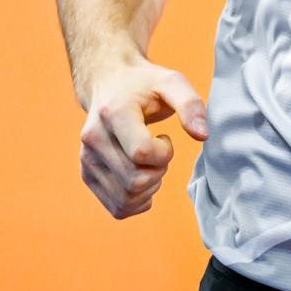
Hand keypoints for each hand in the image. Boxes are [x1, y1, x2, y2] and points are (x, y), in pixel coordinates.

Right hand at [78, 61, 208, 219]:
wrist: (109, 83)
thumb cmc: (145, 84)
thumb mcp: (172, 82)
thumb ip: (190, 105)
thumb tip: (203, 136)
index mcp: (113, 112)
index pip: (141, 153)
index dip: (165, 153)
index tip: (165, 138)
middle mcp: (93, 137)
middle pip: (135, 181)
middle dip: (159, 172)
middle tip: (160, 152)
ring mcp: (87, 158)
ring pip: (126, 200)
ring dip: (149, 188)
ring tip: (150, 164)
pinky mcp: (87, 174)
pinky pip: (117, 207)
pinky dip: (137, 201)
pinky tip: (142, 177)